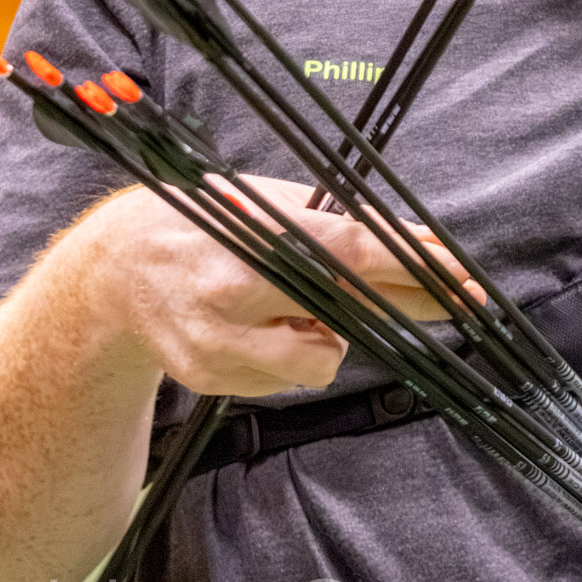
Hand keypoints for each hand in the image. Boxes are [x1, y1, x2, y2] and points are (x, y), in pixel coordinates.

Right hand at [66, 175, 481, 399]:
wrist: (117, 272)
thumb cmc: (203, 222)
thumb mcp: (263, 201)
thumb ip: (329, 226)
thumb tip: (406, 241)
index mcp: (252, 238)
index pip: (349, 252)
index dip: (410, 263)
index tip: (459, 270)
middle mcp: (236, 294)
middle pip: (348, 312)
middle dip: (411, 305)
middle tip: (464, 299)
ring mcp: (222, 345)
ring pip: (322, 360)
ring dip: (328, 335)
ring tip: (290, 303)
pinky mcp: (214, 380)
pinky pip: (287, 378)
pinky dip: (289, 353)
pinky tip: (257, 325)